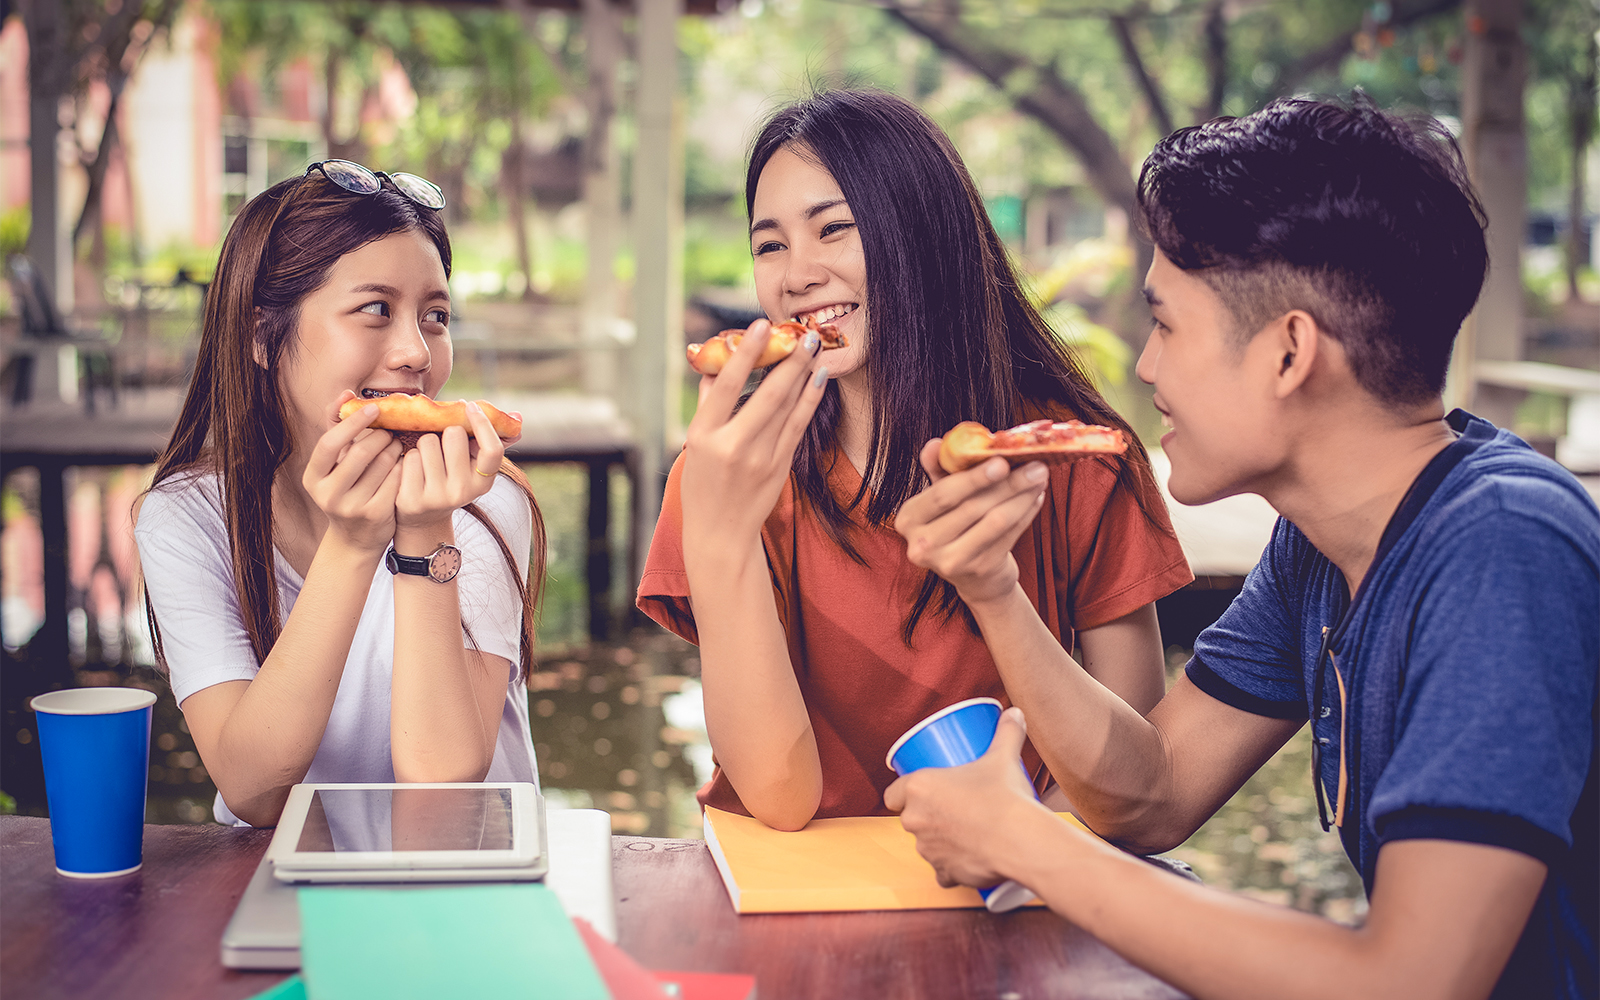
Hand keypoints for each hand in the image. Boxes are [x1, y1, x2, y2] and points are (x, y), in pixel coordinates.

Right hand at [303, 393, 403, 552]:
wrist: (355, 538)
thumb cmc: (346, 489)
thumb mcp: (334, 465)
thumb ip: (337, 428)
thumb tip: (346, 394)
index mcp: (313, 478)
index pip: (330, 443)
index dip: (352, 423)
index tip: (374, 409)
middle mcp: (328, 494)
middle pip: (361, 452)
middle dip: (381, 436)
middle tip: (391, 431)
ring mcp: (352, 507)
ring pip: (382, 464)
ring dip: (395, 449)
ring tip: (397, 445)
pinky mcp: (376, 515)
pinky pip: (396, 479)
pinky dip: (402, 467)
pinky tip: (404, 464)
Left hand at [395, 400, 506, 531]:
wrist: (423, 518)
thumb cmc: (451, 479)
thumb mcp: (473, 467)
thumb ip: (492, 441)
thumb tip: (518, 416)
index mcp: (483, 482)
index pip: (492, 450)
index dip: (483, 424)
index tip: (471, 407)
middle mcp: (463, 491)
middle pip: (454, 433)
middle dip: (445, 432)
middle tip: (442, 447)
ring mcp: (437, 496)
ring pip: (428, 441)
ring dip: (424, 444)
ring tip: (427, 460)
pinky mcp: (412, 498)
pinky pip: (410, 457)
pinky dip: (408, 457)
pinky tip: (412, 471)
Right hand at [679, 319, 828, 559]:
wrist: (720, 535)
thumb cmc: (702, 486)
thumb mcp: (694, 445)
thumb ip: (707, 405)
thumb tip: (716, 363)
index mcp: (704, 436)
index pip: (727, 386)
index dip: (746, 353)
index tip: (761, 326)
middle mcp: (734, 446)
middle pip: (767, 394)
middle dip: (788, 360)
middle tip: (803, 332)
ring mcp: (760, 459)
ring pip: (787, 408)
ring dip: (803, 373)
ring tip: (814, 345)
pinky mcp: (780, 467)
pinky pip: (799, 426)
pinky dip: (810, 400)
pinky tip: (818, 379)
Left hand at [885, 708, 1046, 888]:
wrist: (1019, 840)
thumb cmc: (1004, 795)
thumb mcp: (1004, 757)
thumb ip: (1008, 732)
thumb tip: (1016, 712)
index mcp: (919, 788)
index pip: (893, 794)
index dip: (902, 793)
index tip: (918, 792)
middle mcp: (915, 820)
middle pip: (909, 819)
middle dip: (924, 816)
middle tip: (948, 808)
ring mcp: (927, 849)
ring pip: (925, 845)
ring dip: (937, 841)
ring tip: (960, 832)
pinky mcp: (944, 872)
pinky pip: (940, 872)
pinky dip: (950, 868)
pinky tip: (963, 862)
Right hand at [893, 439, 1048, 606]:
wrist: (970, 573)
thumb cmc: (954, 523)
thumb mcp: (940, 496)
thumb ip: (938, 468)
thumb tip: (936, 444)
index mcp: (909, 519)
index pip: (942, 495)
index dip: (973, 478)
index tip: (1002, 461)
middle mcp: (923, 545)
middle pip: (972, 507)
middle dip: (1008, 483)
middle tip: (1035, 466)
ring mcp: (951, 562)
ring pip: (995, 522)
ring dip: (1022, 497)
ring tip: (1039, 478)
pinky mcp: (979, 570)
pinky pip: (1009, 535)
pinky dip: (1026, 514)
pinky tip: (1035, 498)